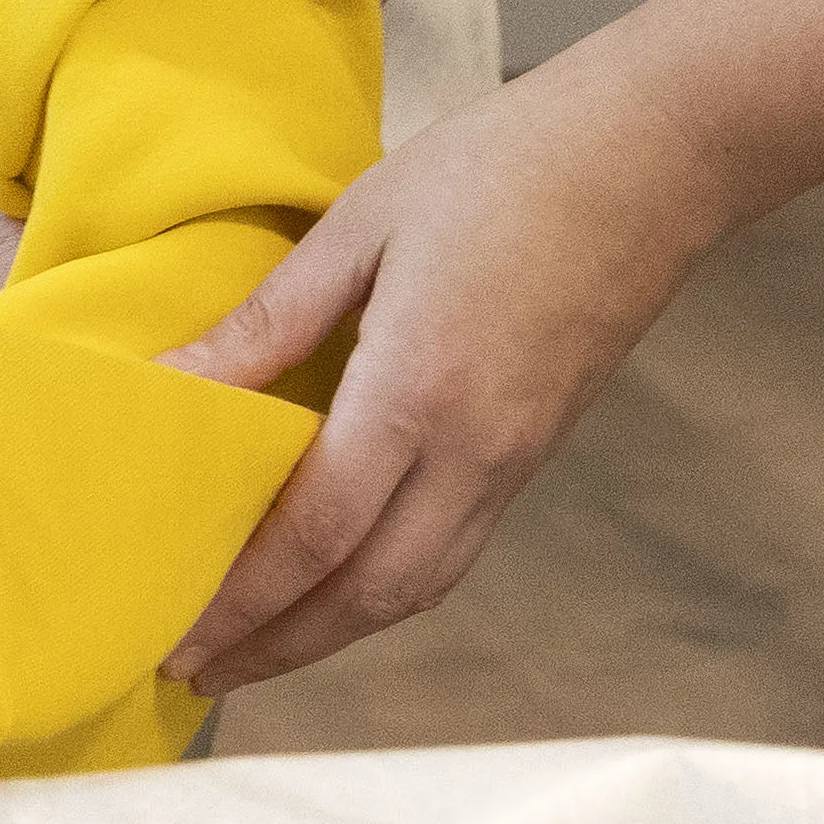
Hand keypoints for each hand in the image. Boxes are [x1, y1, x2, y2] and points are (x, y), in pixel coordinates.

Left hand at [155, 52, 734, 689]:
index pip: (314, 531)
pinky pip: (452, 552)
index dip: (239, 595)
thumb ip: (270, 319)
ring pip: (413, 587)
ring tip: (255, 646)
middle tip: (194, 668)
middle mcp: (473, 449)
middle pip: (364, 592)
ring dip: (330, 634)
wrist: (652, 155)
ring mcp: (514, 459)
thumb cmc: (504, 164)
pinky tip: (340, 580)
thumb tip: (174, 381)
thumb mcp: (365, 221)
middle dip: (275, 646)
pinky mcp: (537, 451)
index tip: (171, 629)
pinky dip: (384, 588)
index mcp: (419, 388)